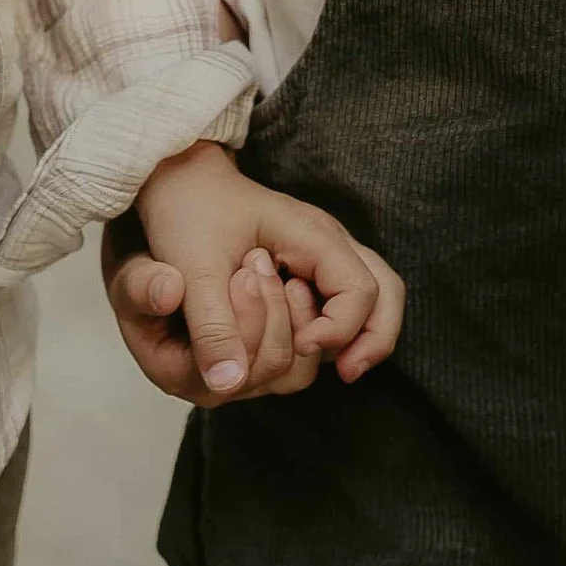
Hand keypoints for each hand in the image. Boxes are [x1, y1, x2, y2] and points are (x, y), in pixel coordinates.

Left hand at [102, 141, 405, 408]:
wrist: (180, 180)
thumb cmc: (188, 214)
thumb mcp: (193, 270)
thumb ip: (212, 326)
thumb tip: (228, 385)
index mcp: (309, 234)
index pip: (358, 290)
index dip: (338, 329)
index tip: (302, 346)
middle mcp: (328, 241)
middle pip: (386, 292)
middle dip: (373, 338)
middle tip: (346, 373)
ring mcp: (325, 253)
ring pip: (377, 295)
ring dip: (364, 334)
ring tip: (340, 368)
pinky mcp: (313, 266)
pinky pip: (352, 298)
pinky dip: (347, 327)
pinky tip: (316, 350)